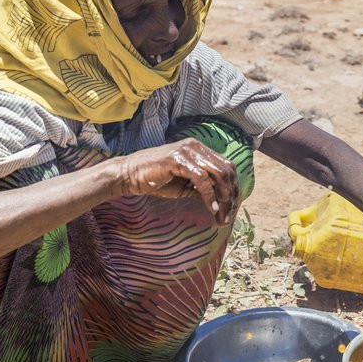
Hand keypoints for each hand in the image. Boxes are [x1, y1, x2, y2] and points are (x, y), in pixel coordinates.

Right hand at [110, 139, 239, 224]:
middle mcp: (196, 146)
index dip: (234, 187)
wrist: (129, 175)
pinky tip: (211, 208)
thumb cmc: (155, 180)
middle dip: (232, 194)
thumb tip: (222, 200)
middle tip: (230, 215)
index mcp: (199, 150)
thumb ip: (202, 188)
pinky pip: (201, 178)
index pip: (227, 167)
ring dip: (224, 197)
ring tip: (222, 214)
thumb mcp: (185, 186)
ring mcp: (187, 150)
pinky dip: (209, 195)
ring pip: (217, 173)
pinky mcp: (178, 159)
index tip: (233, 208)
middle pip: (226, 170)